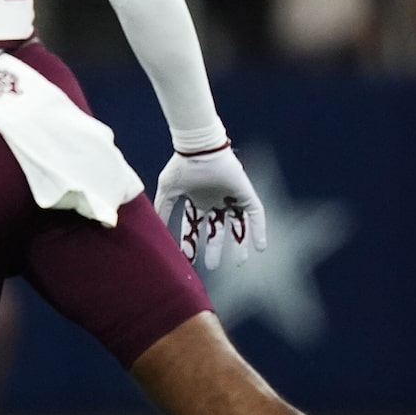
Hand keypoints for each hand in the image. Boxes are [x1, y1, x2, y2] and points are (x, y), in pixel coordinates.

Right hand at [154, 145, 266, 270]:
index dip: (192, 243)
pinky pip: (255, 215)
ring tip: (238, 262)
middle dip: (214, 248)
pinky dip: (258, 230)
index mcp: (198, 201)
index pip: (196, 227)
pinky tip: (259, 247)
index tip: (188, 259)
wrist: (199, 149)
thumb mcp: (168, 190)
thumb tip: (157, 229)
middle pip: (217, 230)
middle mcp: (215, 202)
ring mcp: (231, 199)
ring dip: (238, 244)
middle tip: (212, 266)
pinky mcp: (245, 194)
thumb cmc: (182, 166)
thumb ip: (163, 209)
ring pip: (237, 226)